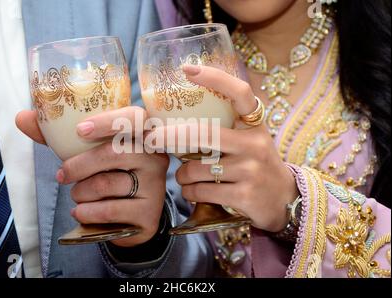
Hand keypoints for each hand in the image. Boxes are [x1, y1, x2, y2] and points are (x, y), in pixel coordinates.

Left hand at [16, 107, 169, 246]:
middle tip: (62, 175)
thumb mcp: (86, 153)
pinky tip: (81, 212)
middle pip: (114, 152)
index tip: (80, 131)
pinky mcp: (149, 212)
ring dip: (81, 192)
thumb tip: (21, 117)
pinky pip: (109, 210)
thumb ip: (58, 136)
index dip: (108, 121)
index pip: (135, 117)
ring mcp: (155, 186)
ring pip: (107, 183)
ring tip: (78, 195)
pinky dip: (87, 212)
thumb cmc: (107, 175)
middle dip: (78, 165)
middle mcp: (155, 157)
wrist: (129, 217)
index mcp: (143, 135)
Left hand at [149, 65, 298, 232]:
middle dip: (170, 136)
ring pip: (196, 169)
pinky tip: (192, 190)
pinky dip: (189, 191)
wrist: (284, 199)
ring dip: (182, 175)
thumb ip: (223, 128)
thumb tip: (174, 122)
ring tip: (185, 176)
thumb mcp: (248, 139)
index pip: (239, 92)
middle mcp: (254, 144)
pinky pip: (200, 191)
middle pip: (203, 133)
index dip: (215, 78)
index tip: (188, 69)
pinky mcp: (244, 195)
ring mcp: (250, 170)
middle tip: (151, 138)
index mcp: (254, 124)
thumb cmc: (255, 163)